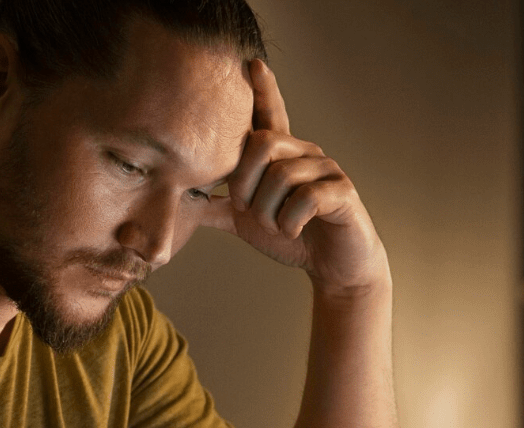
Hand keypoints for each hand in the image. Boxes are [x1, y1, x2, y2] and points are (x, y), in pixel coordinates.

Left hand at [205, 59, 388, 294]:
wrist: (332, 267)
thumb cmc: (293, 236)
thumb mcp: (247, 221)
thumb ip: (218, 207)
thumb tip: (180, 200)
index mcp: (281, 156)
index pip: (270, 115)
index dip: (263, 91)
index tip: (252, 64)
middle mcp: (305, 154)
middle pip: (262, 143)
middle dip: (243, 182)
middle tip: (245, 209)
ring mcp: (326, 170)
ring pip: (282, 175)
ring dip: (267, 211)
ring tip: (274, 227)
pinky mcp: (342, 192)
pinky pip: (306, 198)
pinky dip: (289, 222)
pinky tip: (293, 231)